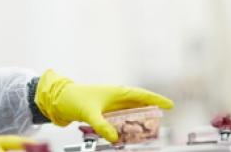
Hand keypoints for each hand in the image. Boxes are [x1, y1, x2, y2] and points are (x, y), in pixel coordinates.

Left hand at [34, 69, 173, 141]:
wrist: (60, 98)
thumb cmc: (75, 99)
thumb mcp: (89, 112)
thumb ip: (102, 125)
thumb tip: (114, 138)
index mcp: (116, 92)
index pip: (141, 95)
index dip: (156, 100)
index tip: (170, 105)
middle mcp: (116, 97)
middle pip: (139, 105)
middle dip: (150, 113)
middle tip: (160, 124)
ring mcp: (111, 105)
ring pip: (131, 113)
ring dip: (139, 121)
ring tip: (149, 131)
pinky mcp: (106, 112)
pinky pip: (122, 119)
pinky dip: (127, 126)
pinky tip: (129, 134)